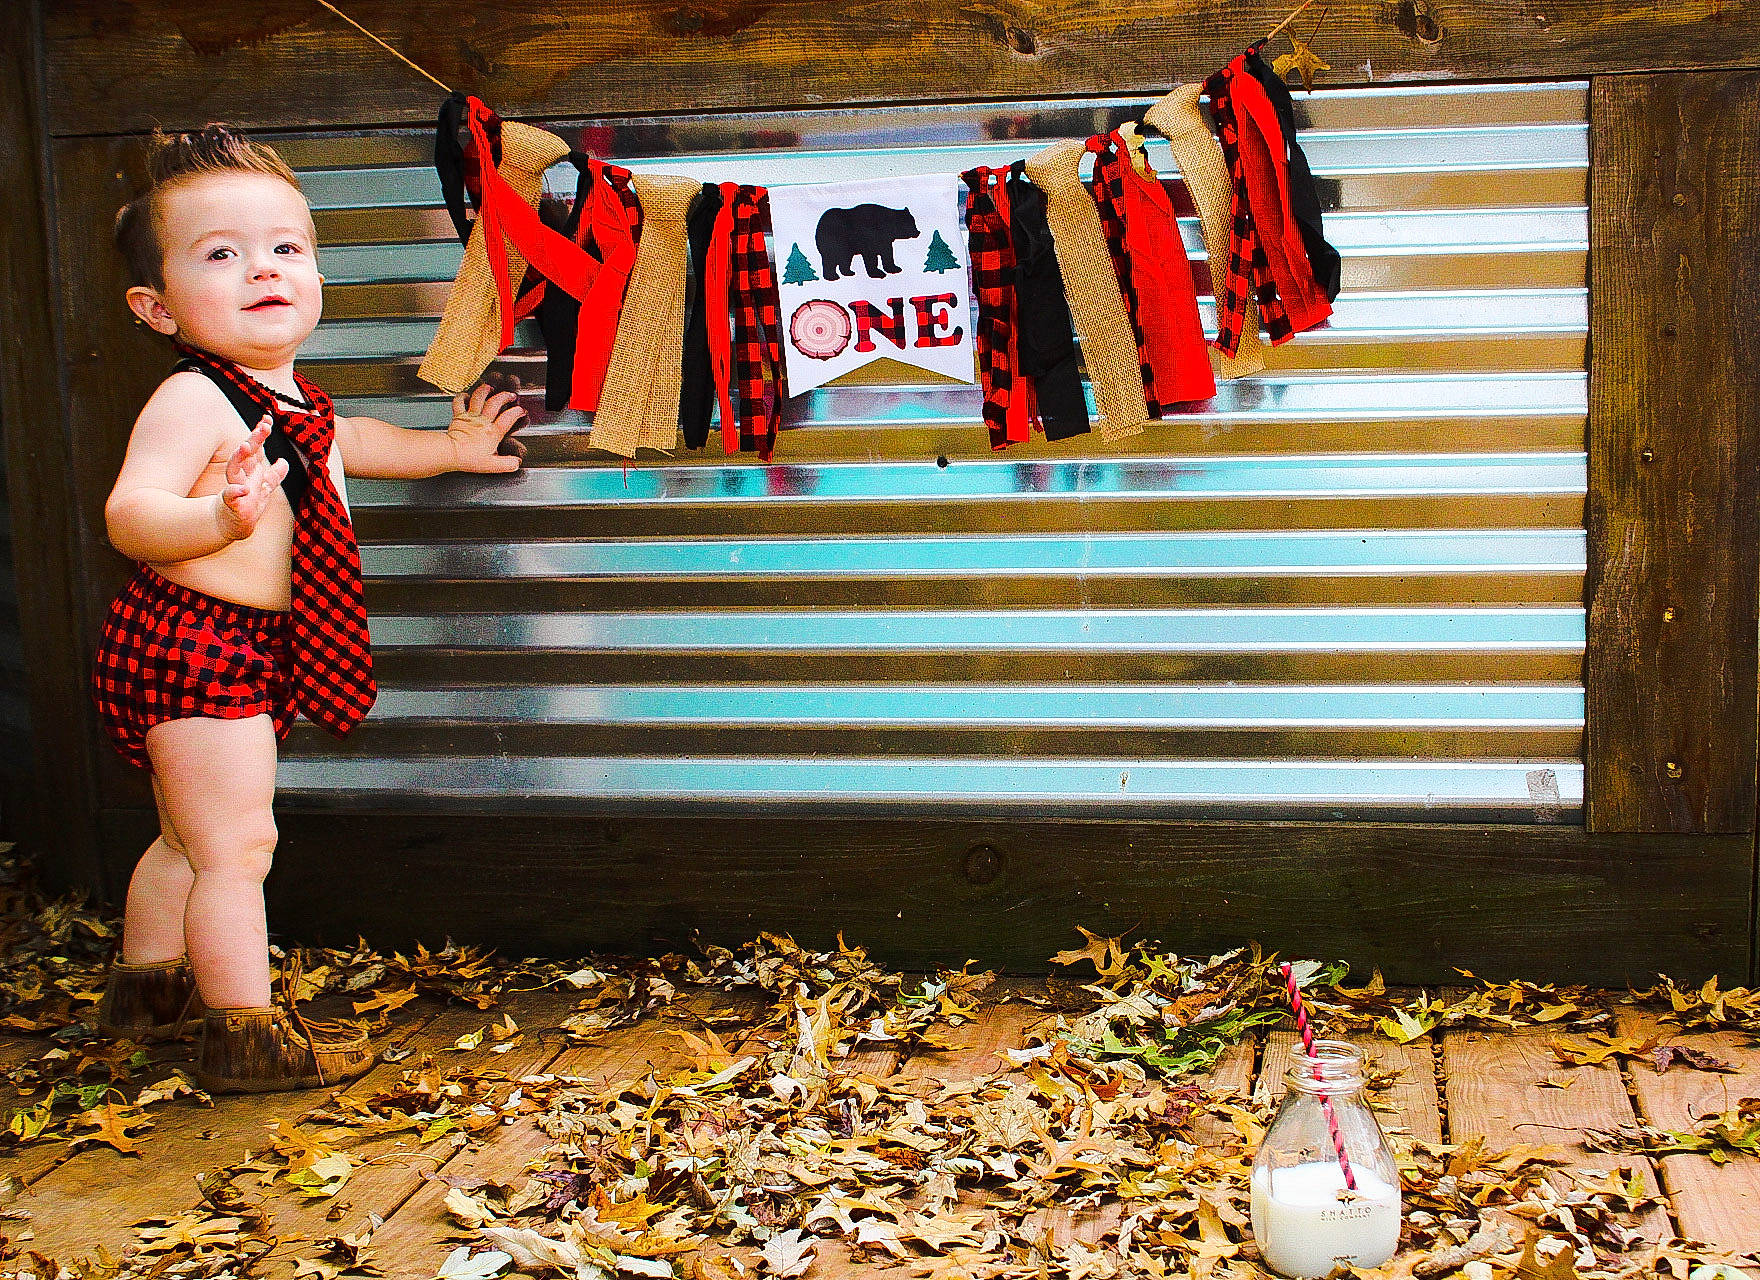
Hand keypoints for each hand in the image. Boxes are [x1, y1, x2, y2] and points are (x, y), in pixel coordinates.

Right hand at [214, 415, 289, 541]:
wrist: (232, 523)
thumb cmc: (246, 503)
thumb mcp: (264, 488)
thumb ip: (274, 475)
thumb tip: (284, 462)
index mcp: (250, 470)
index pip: (256, 448)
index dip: (261, 434)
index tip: (268, 419)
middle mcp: (241, 475)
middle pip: (246, 453)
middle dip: (254, 438)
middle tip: (263, 427)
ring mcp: (235, 487)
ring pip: (234, 469)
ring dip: (240, 457)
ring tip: (246, 446)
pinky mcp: (231, 503)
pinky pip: (231, 496)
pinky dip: (235, 492)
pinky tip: (243, 489)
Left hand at [447, 383, 526, 473]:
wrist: (450, 453)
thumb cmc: (468, 458)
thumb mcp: (492, 465)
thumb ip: (507, 464)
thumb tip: (516, 463)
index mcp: (492, 432)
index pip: (508, 418)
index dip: (516, 413)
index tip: (521, 411)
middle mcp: (482, 421)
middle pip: (495, 403)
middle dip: (504, 396)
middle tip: (510, 395)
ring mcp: (470, 417)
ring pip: (478, 398)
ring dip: (485, 390)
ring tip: (490, 387)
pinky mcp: (458, 416)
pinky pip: (459, 402)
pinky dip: (462, 397)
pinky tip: (465, 395)